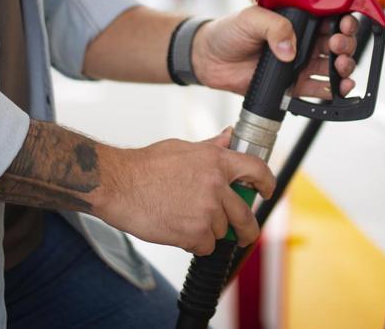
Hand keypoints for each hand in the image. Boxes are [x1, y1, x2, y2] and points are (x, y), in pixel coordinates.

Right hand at [95, 129, 274, 254]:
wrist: (118, 184)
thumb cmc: (144, 166)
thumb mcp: (182, 148)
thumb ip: (211, 147)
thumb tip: (229, 137)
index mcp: (216, 161)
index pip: (256, 170)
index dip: (266, 183)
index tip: (266, 191)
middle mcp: (216, 185)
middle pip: (246, 215)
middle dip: (247, 229)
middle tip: (244, 234)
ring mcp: (207, 211)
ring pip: (221, 231)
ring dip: (208, 232)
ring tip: (184, 218)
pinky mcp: (195, 233)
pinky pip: (205, 246)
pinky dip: (194, 243)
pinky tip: (177, 229)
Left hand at [191, 7, 358, 97]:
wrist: (209, 59)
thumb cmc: (229, 32)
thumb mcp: (251, 19)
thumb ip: (274, 27)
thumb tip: (290, 49)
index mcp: (298, 20)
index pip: (330, 18)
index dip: (344, 21)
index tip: (345, 24)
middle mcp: (303, 42)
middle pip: (338, 43)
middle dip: (346, 45)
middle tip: (338, 46)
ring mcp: (300, 65)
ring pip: (334, 67)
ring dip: (345, 68)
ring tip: (341, 68)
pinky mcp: (293, 86)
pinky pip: (319, 90)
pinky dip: (334, 91)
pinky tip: (340, 89)